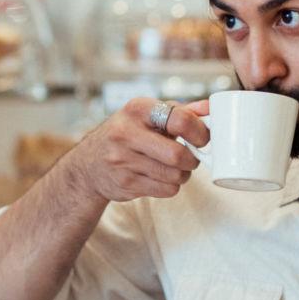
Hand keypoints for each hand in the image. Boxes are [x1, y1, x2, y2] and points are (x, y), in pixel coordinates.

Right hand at [64, 97, 209, 204]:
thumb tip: (210, 109)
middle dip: (192, 160)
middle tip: (190, 158)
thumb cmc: (126, 136)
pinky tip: (159, 177)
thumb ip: (180, 111)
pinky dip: (170, 186)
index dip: (200, 132)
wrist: (88, 165)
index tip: (202, 138)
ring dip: (182, 174)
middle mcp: (126, 133)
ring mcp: (123, 160)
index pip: (180, 119)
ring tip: (172, 167)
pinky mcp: (126, 183)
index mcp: (137, 109)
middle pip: (178, 154)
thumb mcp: (148, 116)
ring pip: (175, 175)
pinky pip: (166, 190)